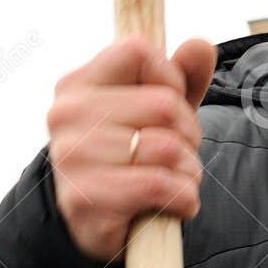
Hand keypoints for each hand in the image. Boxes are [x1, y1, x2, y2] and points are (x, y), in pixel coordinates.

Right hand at [48, 36, 215, 262]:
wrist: (99, 223)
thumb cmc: (133, 158)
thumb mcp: (161, 114)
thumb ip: (182, 79)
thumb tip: (201, 44)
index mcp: (78, 84)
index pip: (139, 51)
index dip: (170, 78)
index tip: (169, 107)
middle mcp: (67, 115)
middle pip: (164, 104)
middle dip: (189, 134)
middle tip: (175, 154)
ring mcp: (72, 157)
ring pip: (168, 148)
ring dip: (189, 171)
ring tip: (172, 180)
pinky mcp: (87, 198)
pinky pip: (161, 186)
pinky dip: (184, 198)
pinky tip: (174, 203)